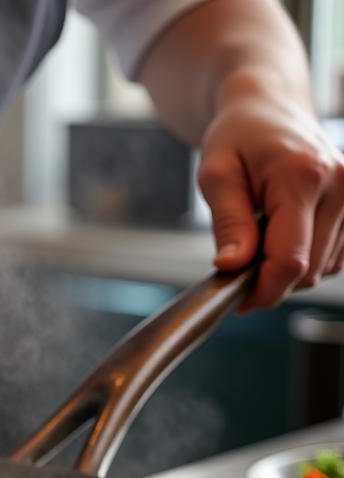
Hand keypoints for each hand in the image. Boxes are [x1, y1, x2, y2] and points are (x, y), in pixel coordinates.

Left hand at [198, 73, 343, 311]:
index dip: (263, 291)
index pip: (290, 261)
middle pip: (309, 271)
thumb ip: (227, 223)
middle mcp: (341, 184)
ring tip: (261, 238)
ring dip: (288, 269)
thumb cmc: (236, 139)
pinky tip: (284, 236)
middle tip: (239, 266)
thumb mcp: (216, 176)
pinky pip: (335, 257)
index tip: (239, 300)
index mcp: (302, 176)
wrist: (267, 108)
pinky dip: (307, 258)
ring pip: (324, 268)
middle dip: (271, 281)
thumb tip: (231, 266)